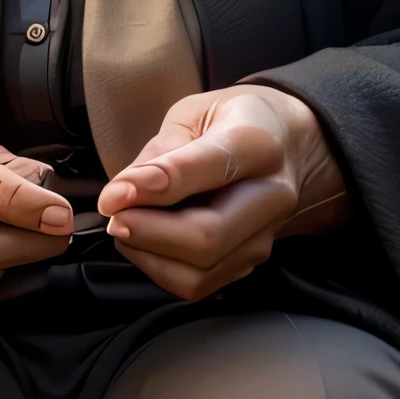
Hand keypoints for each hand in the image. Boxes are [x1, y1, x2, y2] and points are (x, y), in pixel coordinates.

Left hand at [96, 85, 349, 300]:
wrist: (286, 144)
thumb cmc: (231, 122)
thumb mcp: (194, 114)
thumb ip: (160, 152)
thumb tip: (122, 195)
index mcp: (257, 143)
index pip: (208, 169)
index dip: (153, 186)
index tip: (114, 196)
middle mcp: (272, 195)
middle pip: (209, 237)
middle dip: (148, 233)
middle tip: (114, 215)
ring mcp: (265, 235)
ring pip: (202, 271)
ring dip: (149, 256)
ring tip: (128, 226)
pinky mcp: (252, 261)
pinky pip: (199, 285)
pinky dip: (160, 269)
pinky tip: (147, 241)